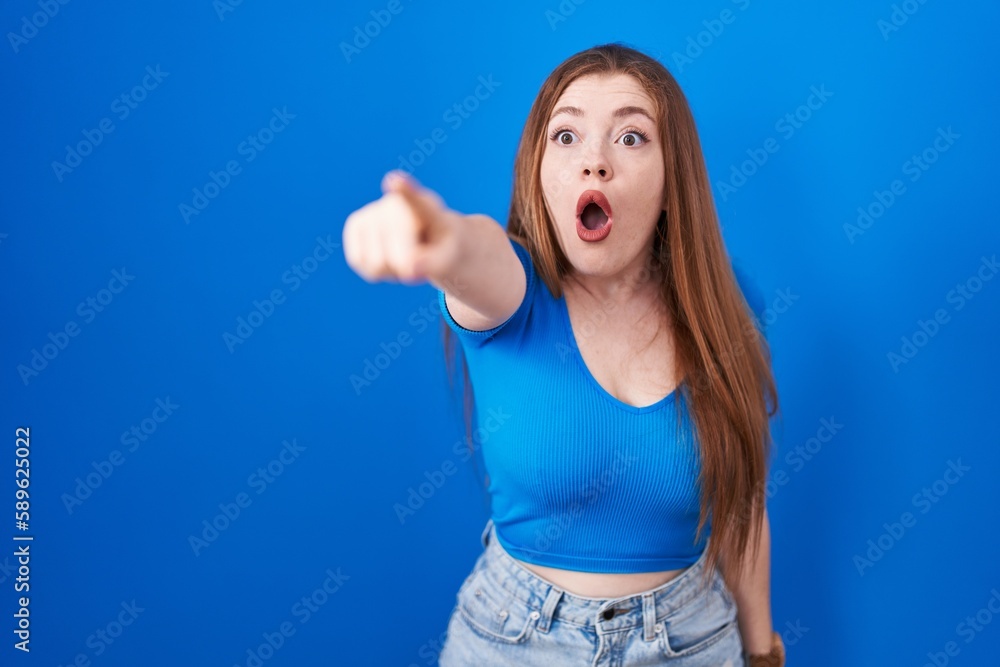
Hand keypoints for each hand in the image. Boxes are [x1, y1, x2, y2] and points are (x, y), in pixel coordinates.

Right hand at [342, 170, 460, 284]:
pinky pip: (359, 260)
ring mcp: (372, 211)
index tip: (394, 181)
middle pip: (397, 256)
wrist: (426, 238)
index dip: (404, 189)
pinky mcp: (354, 225)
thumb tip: (410, 269)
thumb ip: (434, 264)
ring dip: (391, 271)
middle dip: (408, 267)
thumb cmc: (440, 248)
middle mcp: (395, 203)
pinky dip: (374, 270)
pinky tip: (385, 256)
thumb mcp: (449, 258)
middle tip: (419, 256)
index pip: (414, 198)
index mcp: (426, 206)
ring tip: (403, 255)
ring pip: (375, 263)